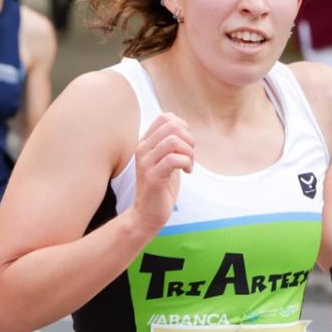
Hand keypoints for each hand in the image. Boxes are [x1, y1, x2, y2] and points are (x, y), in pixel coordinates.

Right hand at [131, 113, 194, 236]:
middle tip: (190, 155)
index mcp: (145, 142)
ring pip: (174, 141)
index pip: (166, 118)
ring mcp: (145, 163)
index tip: (186, 146)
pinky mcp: (152, 177)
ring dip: (189, 152)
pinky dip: (186, 163)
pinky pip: (174, 159)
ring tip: (189, 164)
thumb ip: (171, 144)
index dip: (183, 127)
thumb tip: (184, 128)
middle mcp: (142, 149)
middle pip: (172, 126)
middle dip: (189, 139)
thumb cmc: (161, 187)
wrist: (147, 213)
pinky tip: (187, 172)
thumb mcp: (166, 160)